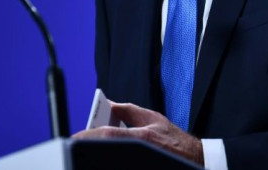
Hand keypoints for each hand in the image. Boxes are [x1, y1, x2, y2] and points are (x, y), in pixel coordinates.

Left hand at [73, 102, 203, 166]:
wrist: (192, 159)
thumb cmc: (175, 141)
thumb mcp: (153, 118)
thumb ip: (129, 110)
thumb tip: (110, 104)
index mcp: (142, 136)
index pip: (107, 134)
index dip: (88, 135)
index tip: (75, 136)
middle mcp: (138, 152)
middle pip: (105, 148)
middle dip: (91, 144)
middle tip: (81, 142)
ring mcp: (136, 161)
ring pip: (109, 158)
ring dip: (100, 152)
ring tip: (93, 147)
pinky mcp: (137, 166)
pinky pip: (118, 161)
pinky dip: (111, 157)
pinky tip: (109, 154)